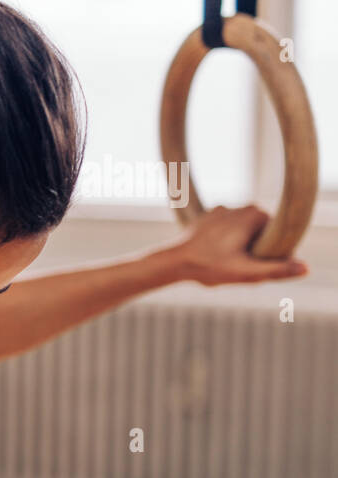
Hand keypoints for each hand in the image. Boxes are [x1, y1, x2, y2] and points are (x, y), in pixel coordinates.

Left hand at [162, 204, 308, 286]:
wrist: (171, 261)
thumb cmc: (208, 266)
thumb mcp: (246, 272)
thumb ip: (277, 269)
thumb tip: (306, 267)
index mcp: (254, 213)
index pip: (277, 235)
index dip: (268, 253)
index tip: (248, 264)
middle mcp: (240, 205)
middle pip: (259, 235)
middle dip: (252, 251)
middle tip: (233, 264)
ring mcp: (222, 210)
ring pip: (242, 235)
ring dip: (238, 248)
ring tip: (220, 260)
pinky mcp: (208, 218)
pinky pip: (226, 233)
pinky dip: (223, 245)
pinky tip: (211, 254)